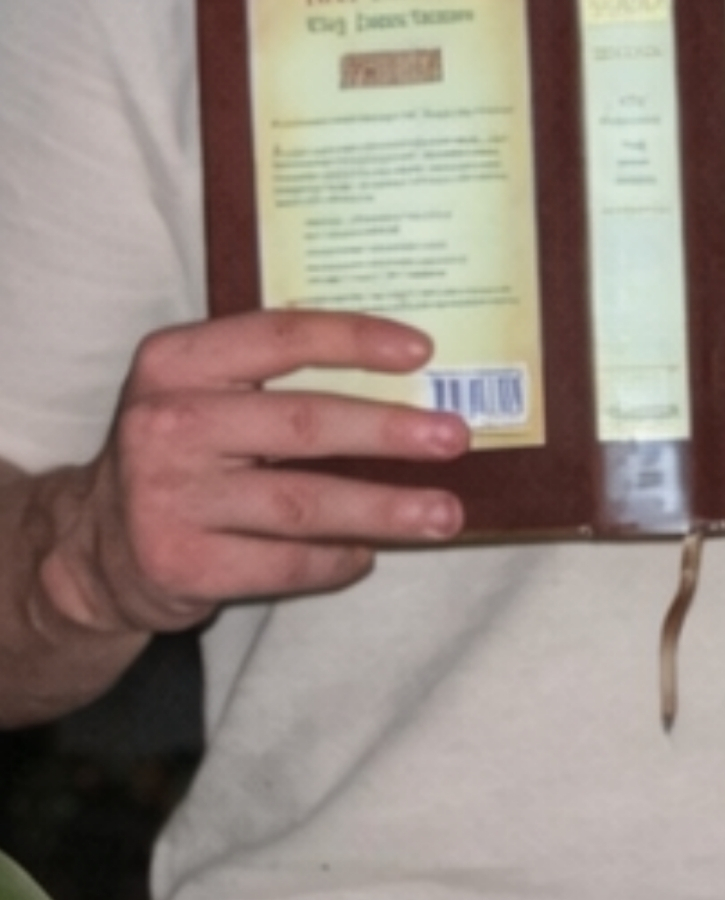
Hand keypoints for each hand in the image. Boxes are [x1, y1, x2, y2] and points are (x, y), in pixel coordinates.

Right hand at [33, 309, 467, 634]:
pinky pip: (287, 562)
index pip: (278, 336)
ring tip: (445, 514)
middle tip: (454, 438)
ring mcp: (167, 498)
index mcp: (173, 364)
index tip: (422, 351)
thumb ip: (274, 377)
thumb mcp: (205, 395)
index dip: (354, 339)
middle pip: (302, 424)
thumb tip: (412, 376)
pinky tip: (366, 554)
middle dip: (389, 432)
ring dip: (385, 509)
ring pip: (304, 503)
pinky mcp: (180, 563)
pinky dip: (339, 560)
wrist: (95, 546)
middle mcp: (164, 426)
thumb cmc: (183, 456)